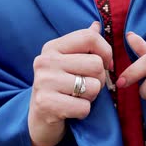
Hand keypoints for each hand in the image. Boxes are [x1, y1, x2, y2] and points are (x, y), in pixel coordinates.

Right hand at [29, 22, 112, 145]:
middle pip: (96, 64)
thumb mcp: (69, 64)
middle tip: (85, 89)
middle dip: (99, 81)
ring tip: (76, 99)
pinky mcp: (46, 103)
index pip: (90, 37)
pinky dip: (82, 112)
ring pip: (93, 87)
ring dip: (90, 98)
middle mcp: (45, 61)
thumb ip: (83, 45)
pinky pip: (84, 107)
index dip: (106, 52)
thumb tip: (96, 24)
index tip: (105, 66)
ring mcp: (43, 82)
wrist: (39, 121)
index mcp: (52, 47)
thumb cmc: (60, 90)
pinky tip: (70, 111)